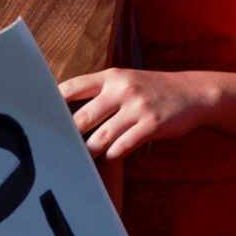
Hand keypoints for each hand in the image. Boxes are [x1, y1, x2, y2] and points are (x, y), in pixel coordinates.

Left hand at [61, 68, 210, 160]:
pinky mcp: (152, 124)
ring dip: (91, 151)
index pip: (73, 87)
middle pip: (83, 117)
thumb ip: (100, 91)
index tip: (41, 119)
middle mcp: (122, 89)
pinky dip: (113, 154)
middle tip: (58, 150)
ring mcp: (137, 107)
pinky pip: (124, 145)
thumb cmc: (152, 90)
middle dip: (70, 136)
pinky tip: (110, 156)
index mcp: (112, 76)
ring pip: (102, 136)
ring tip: (83, 159)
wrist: (193, 92)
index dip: (53, 103)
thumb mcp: (126, 81)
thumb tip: (66, 108)